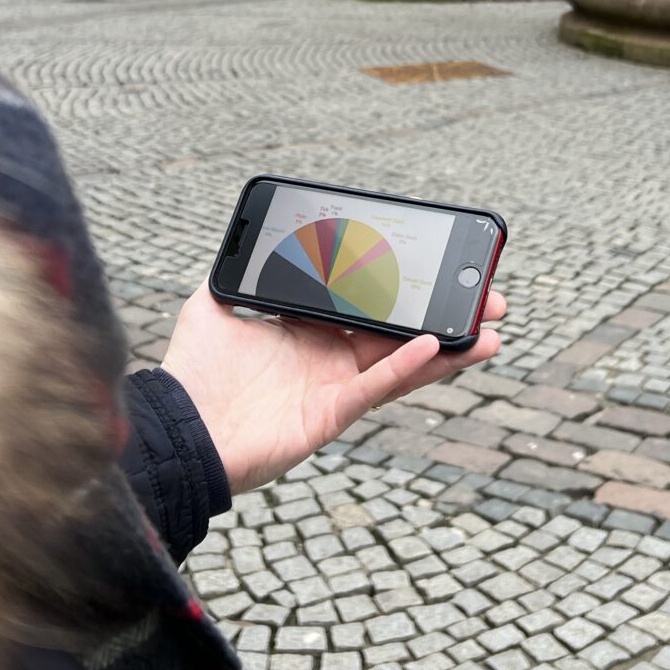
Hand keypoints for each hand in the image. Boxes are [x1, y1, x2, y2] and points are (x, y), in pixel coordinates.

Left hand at [160, 283, 505, 494]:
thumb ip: (237, 275)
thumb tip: (244, 243)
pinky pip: (376, 386)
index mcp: (308, 332)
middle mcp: (328, 359)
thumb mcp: (213, 306)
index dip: (403, 289)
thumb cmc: (192, 374)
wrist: (180, 426)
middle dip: (443, 314)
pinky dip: (405, 366)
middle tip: (485, 298)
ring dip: (446, 347)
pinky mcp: (332, 412)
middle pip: (398, 331)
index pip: (367, 305)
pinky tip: (433, 344)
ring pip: (402, 362)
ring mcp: (334, 386)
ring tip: (490, 331)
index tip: (437, 268)